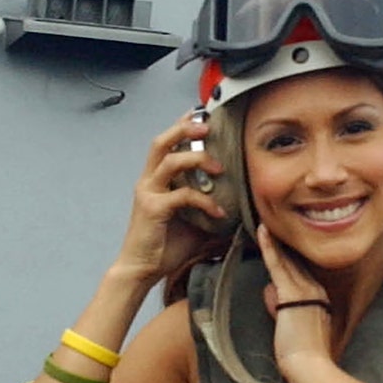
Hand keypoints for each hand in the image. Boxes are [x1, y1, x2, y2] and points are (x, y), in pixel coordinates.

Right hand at [112, 112, 227, 286]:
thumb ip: (209, 209)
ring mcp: (148, 193)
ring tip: (218, 166)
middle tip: (208, 125)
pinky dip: (204, 201)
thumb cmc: (164, 246)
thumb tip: (240, 208)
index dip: (182, 124)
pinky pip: (182, 195)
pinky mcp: (153, 209)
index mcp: (155, 180)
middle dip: (184, 128)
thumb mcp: (193, 223)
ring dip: (196, 158)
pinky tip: (219, 212)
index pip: (166, 143)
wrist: (141, 270)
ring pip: (169, 161)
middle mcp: (149, 181)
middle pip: (161, 142)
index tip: (202, 112)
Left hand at [255, 224, 332, 375]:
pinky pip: (276, 264)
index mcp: (319, 298)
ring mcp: (304, 289)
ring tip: (265, 222)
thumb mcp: (294, 328)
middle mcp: (314, 289)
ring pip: (286, 259)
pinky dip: (269, 247)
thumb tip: (271, 295)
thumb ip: (283, 309)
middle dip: (283, 244)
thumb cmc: (303, 356)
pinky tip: (262, 231)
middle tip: (271, 222)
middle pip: (294, 261)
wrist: (309, 367)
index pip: (301, 271)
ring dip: (274, 240)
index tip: (281, 241)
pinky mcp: (291, 293)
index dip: (290, 255)